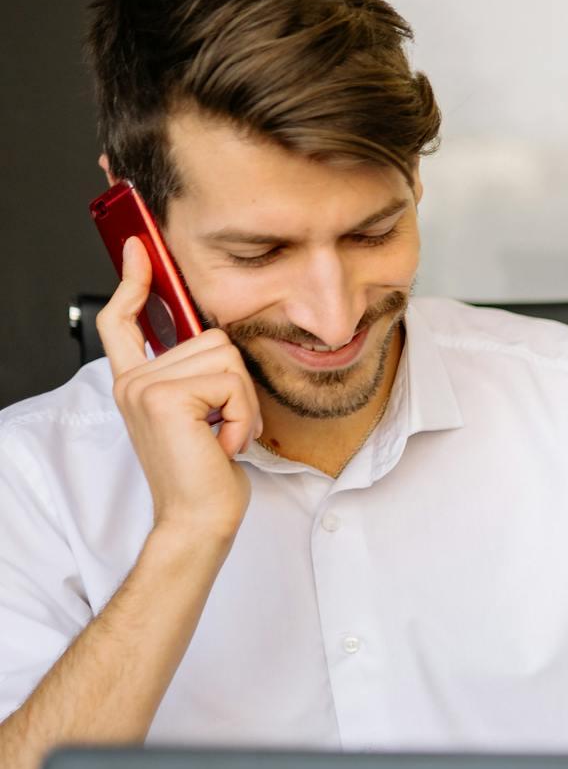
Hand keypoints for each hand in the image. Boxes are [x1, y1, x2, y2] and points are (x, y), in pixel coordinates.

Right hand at [97, 237, 258, 541]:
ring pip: (227, 358)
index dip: (133, 283)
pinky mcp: (165, 397)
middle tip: (223, 425)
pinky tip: (223, 443)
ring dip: (243, 402)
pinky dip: (243, 415)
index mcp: (138, 382)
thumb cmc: (207, 473)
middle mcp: (134, 381)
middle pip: (212, 337)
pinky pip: (232, 381)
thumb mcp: (201, 415)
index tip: (140, 250)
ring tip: (222, 434)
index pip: (123, 321)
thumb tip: (215, 342)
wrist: (198, 518)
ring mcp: (144, 387)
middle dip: (237, 384)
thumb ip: (197, 377)